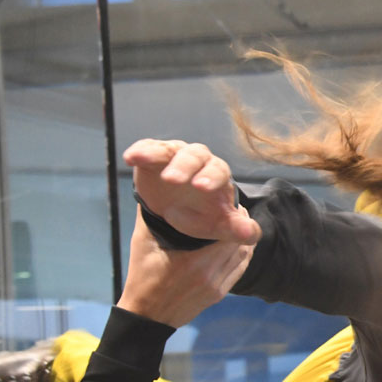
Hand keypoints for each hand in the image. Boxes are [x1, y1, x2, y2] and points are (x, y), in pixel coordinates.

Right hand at [117, 210, 253, 327]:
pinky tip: (237, 244)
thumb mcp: (143, 244)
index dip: (233, 216)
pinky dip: (242, 255)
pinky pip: (240, 270)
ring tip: (236, 224)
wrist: (146, 317)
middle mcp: (212, 275)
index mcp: (196, 262)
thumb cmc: (142, 278)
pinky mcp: (219, 294)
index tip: (229, 203)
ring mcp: (218, 287)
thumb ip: (150, 217)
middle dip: (240, 225)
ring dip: (243, 239)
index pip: (228, 233)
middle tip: (234, 210)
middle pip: (240, 243)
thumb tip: (154, 192)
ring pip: (244, 257)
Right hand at [124, 138, 260, 242]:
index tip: (202, 188)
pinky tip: (130, 158)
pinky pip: (147, 148)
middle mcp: (198, 161)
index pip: (218, 171)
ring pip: (168, 149)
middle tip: (173, 180)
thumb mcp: (218, 226)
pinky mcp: (153, 157)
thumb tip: (250, 234)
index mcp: (217, 175)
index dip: (211, 178)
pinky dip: (140, 151)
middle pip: (194, 156)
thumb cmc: (203, 215)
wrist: (179, 212)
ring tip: (139, 159)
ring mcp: (174, 156)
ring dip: (154, 154)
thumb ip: (236, 229)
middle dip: (184, 166)